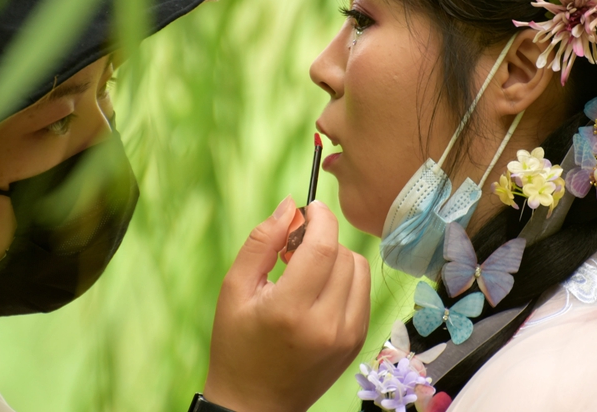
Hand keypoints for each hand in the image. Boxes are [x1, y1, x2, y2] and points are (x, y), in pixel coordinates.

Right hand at [204, 198, 370, 411]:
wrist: (255, 403)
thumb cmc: (237, 344)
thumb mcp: (235, 289)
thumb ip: (262, 242)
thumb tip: (290, 205)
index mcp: (290, 310)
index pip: (323, 247)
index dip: (321, 218)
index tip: (310, 208)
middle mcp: (326, 324)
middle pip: (342, 254)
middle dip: (322, 239)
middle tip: (294, 249)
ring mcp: (347, 336)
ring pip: (358, 269)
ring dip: (336, 258)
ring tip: (306, 272)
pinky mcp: (357, 341)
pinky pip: (362, 291)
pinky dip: (345, 280)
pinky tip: (319, 291)